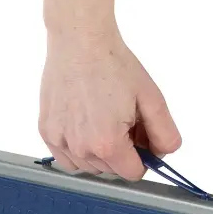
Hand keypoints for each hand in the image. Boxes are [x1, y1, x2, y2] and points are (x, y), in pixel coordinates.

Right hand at [39, 29, 181, 178]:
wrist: (79, 39)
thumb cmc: (113, 63)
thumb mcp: (152, 98)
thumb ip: (166, 134)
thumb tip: (163, 155)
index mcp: (109, 144)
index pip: (133, 173)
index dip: (143, 157)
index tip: (140, 138)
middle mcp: (81, 148)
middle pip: (112, 170)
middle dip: (122, 152)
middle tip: (122, 120)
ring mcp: (61, 141)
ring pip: (90, 167)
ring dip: (99, 152)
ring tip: (101, 118)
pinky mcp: (47, 132)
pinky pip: (67, 159)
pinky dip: (78, 150)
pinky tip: (84, 126)